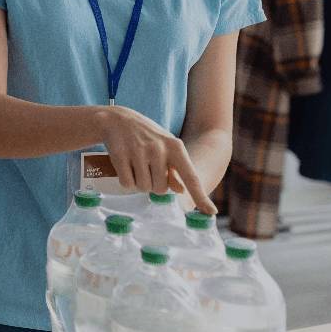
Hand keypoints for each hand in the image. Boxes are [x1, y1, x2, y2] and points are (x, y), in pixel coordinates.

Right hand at [93, 105, 216, 214]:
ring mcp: (139, 151)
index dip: (201, 196)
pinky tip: (125, 165)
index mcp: (175, 147)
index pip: (191, 177)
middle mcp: (159, 148)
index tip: (212, 212)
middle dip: (154, 185)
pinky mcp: (120, 155)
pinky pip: (127, 184)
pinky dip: (126, 180)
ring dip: (139, 183)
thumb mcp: (166, 148)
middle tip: (148, 169)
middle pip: (161, 189)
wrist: (118, 119)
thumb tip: (181, 190)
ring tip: (137, 166)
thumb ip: (174, 169)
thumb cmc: (147, 137)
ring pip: (143, 188)